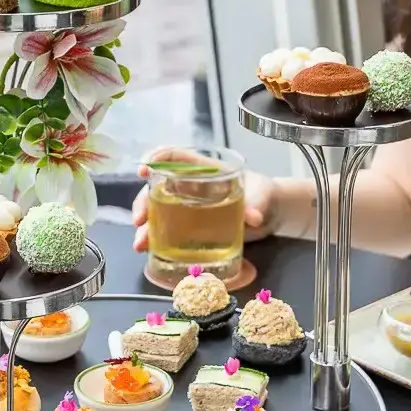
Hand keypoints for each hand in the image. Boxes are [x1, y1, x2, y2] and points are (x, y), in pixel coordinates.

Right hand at [131, 147, 279, 251]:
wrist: (270, 215)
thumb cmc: (263, 194)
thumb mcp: (262, 196)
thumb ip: (257, 204)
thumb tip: (253, 218)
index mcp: (204, 170)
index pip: (174, 157)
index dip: (155, 160)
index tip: (144, 171)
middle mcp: (190, 187)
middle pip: (157, 188)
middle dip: (143, 203)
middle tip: (140, 221)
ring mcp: (188, 208)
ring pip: (158, 212)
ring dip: (146, 228)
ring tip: (141, 244)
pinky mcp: (190, 229)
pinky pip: (168, 232)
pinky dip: (156, 241)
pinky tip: (150, 252)